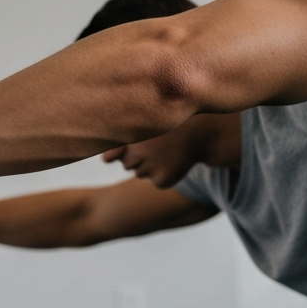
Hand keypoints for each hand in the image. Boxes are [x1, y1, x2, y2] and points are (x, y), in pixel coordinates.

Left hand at [102, 113, 239, 187]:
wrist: (202, 131)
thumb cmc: (168, 127)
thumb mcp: (143, 125)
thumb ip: (120, 140)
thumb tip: (104, 160)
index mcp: (129, 135)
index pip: (109, 155)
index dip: (118, 153)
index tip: (131, 145)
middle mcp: (138, 150)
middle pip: (127, 164)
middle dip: (137, 157)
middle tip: (157, 145)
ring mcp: (150, 166)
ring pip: (140, 174)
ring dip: (149, 166)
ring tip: (166, 151)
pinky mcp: (162, 179)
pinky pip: (156, 182)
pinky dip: (164, 175)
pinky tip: (174, 161)